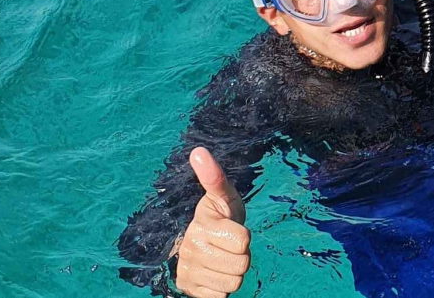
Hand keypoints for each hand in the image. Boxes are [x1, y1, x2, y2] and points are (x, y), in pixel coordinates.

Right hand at [174, 147, 250, 297]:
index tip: (233, 230)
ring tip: (223, 259)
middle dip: (241, 256)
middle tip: (229, 247)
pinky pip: (221, 297)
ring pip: (233, 283)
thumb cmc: (219, 217)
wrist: (201, 244)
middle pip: (241, 264)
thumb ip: (214, 176)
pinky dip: (222, 289)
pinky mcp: (190, 289)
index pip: (244, 241)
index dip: (245, 236)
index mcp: (202, 225)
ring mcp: (189, 271)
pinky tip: (214, 274)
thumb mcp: (222, 195)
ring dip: (233, 273)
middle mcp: (191, 249)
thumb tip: (198, 151)